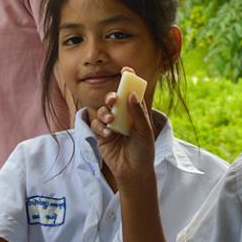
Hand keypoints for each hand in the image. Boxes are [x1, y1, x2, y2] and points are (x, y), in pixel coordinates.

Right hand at [89, 72, 155, 187]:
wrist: (133, 171)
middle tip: (113, 99)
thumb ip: (137, 113)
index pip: (131, 94)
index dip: (128, 81)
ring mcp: (111, 125)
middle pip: (113, 99)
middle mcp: (122, 117)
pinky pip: (96, 125)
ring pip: (102, 110)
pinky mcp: (101, 135)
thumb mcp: (145, 131)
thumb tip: (132, 95)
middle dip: (111, 96)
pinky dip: (101, 127)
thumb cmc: (143, 151)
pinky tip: (108, 134)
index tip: (126, 69)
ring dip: (105, 113)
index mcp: (135, 113)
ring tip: (111, 121)